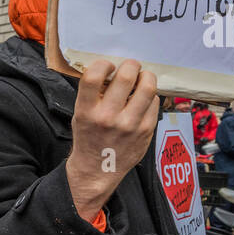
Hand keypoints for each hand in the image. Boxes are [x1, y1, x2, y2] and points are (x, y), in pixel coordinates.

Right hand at [65, 59, 159, 220]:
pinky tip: (143, 98)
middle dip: (130, 66)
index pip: (94, 76)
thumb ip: (92, 94)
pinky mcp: (146, 131)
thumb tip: (112, 70)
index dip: (103, 64)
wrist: (98, 170)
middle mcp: (108, 118)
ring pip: (147, 88)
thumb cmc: (88, 138)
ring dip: (146, 77)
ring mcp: (130, 125)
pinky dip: (150, 96)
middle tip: (131, 67)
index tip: (107, 66)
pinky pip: (154, 103)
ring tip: (142, 78)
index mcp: (87, 111)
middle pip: (126, 77)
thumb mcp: (80, 115)